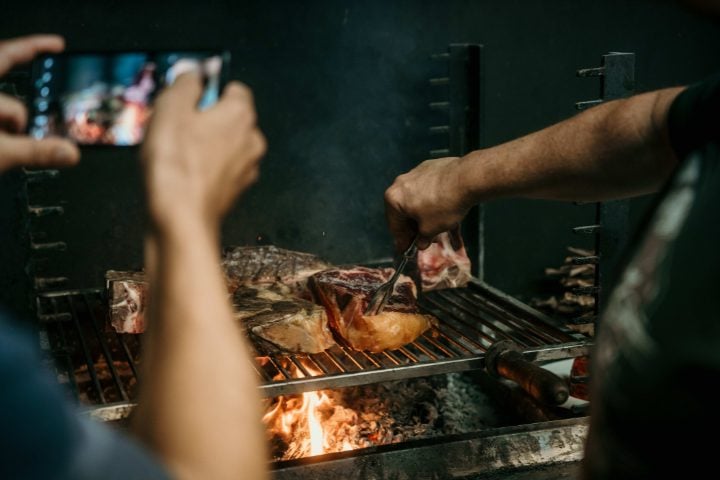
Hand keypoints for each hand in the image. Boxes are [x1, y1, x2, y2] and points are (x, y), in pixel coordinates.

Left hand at [0, 35, 79, 173]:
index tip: (56, 44)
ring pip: (0, 111)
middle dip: (23, 108)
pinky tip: (4, 151)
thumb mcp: (0, 152)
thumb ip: (36, 151)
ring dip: (9, 127)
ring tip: (11, 144)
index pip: (8, 54)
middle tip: (36, 120)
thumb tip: (70, 152)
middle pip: (7, 89)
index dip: (35, 46)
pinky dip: (4, 137)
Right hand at [141, 73, 265, 231]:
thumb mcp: (170, 108)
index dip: (209, 89)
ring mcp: (246, 168)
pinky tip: (181, 172)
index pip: (234, 88)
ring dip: (203, 144)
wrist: (181, 218)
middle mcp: (251, 140)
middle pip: (228, 118)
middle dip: (204, 119)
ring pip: (224, 145)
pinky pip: (220, 169)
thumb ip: (185, 84)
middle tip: (175, 125)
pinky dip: (204, 167)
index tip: (188, 95)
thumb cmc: (177, 166)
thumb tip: (193, 75)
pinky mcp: (235, 190)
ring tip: (174, 151)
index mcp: (241, 115)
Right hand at [384, 156, 471, 250]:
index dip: (402, 240)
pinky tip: (444, 208)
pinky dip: (433, 201)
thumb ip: (422, 238)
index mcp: (394, 199)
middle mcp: (401, 183)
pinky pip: (428, 189)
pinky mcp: (430, 168)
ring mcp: (416, 173)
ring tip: (437, 225)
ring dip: (425, 214)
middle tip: (423, 238)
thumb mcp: (431, 230)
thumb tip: (421, 243)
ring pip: (417, 199)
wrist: (466, 180)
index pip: (395, 225)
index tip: (405, 249)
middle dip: (414, 226)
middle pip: (405, 211)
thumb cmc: (443, 206)